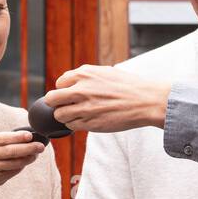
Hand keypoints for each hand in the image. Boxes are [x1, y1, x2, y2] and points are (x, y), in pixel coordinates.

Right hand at [0, 130, 45, 189]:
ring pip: (14, 163)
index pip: (3, 138)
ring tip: (35, 154)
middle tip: (40, 146)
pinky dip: (21, 166)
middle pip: (10, 151)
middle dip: (28, 148)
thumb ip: (3, 138)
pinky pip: (12, 172)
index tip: (30, 136)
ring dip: (28, 158)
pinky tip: (25, 162)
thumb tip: (27, 137)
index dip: (18, 137)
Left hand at [42, 65, 171, 132]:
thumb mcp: (105, 72)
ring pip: (59, 115)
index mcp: (84, 74)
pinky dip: (75, 124)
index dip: (64, 90)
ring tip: (78, 114)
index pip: (59, 83)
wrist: (146, 101)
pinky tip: (86, 121)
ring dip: (65, 116)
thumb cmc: (129, 86)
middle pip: (52, 99)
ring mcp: (84, 108)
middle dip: (56, 103)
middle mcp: (80, 90)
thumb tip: (71, 83)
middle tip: (65, 106)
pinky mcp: (90, 123)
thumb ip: (86, 77)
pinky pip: (71, 126)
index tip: (71, 94)